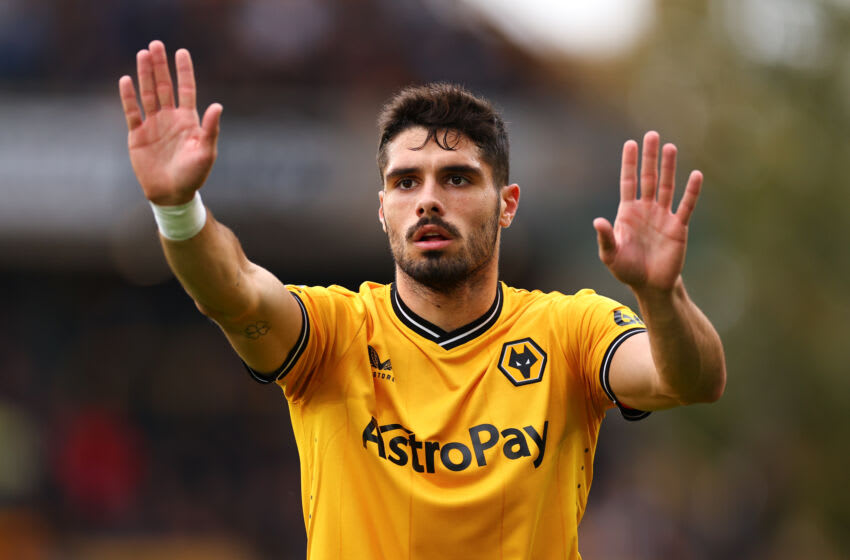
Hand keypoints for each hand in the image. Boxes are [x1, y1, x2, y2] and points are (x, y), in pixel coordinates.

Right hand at [118, 40, 221, 205]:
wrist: (172, 194)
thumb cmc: (193, 175)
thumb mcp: (206, 152)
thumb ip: (210, 129)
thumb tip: (217, 106)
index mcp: (188, 121)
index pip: (186, 90)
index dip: (184, 71)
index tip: (181, 51)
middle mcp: (170, 119)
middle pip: (165, 86)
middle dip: (160, 66)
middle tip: (155, 44)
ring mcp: (153, 125)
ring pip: (148, 94)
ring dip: (145, 74)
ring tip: (143, 54)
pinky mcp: (137, 135)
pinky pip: (132, 112)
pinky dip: (128, 96)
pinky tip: (126, 80)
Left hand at [593, 131, 701, 293]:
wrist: (650, 286)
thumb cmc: (627, 270)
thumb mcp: (611, 255)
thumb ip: (605, 238)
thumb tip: (597, 221)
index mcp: (628, 212)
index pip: (628, 181)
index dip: (629, 163)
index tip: (630, 143)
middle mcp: (646, 209)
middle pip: (649, 178)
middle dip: (649, 157)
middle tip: (651, 135)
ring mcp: (663, 216)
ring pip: (667, 186)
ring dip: (669, 167)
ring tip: (670, 147)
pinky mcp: (678, 227)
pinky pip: (686, 206)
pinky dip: (691, 191)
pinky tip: (696, 175)